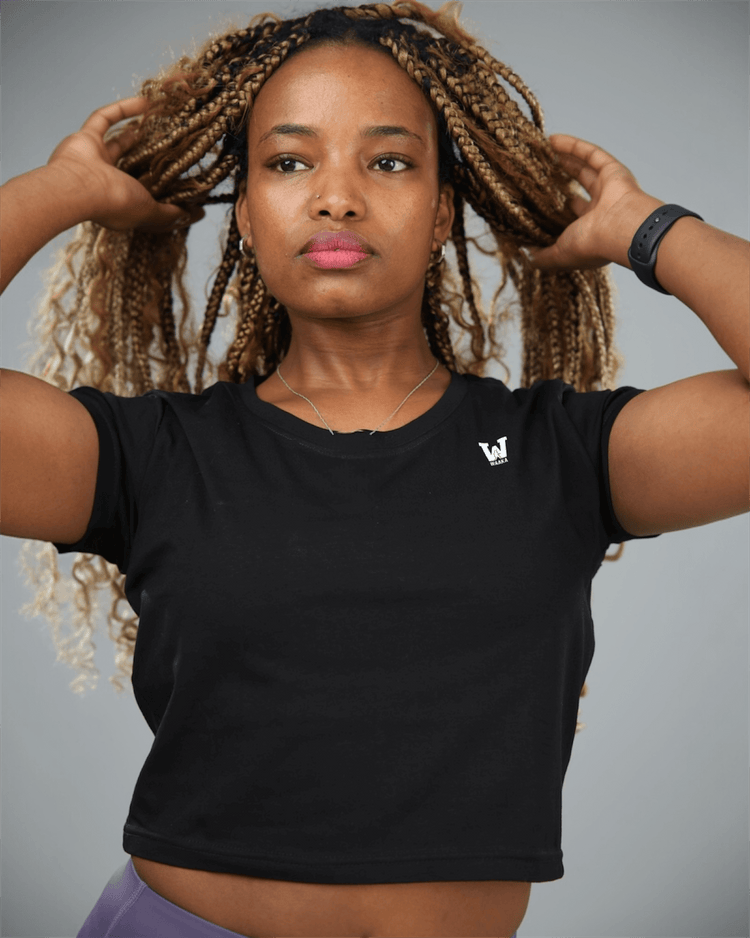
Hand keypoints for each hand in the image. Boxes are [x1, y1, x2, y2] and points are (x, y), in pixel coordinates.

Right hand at [46, 96, 204, 232]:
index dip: (161, 192)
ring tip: (157, 123)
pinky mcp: (85, 138)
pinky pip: (104, 118)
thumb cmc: (114, 202)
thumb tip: (194, 214)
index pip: (144, 197)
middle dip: (149, 160)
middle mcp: (106, 182)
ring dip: (135, 133)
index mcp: (120, 202)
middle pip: (132, 168)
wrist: (77, 187)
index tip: (183, 183)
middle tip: (172, 150)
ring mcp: (94, 160)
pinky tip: (144, 102)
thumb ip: (171, 214)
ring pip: (117, 142)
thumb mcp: (151, 212)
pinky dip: (123, 109)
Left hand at [527, 134, 648, 270]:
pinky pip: (591, 154)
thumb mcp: (559, 254)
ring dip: (565, 159)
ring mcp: (609, 188)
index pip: (574, 214)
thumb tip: (525, 255)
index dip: (558, 206)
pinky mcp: (613, 170)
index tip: (540, 199)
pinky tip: (553, 140)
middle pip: (579, 187)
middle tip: (541, 170)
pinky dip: (573, 146)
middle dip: (561, 178)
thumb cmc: (592, 244)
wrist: (621, 230)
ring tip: (544, 150)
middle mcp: (602, 208)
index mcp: (593, 229)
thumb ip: (543, 256)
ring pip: (585, 168)